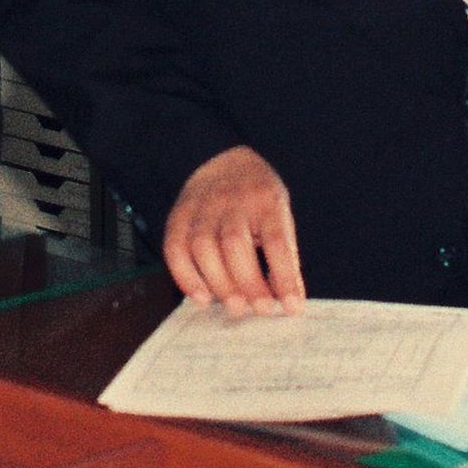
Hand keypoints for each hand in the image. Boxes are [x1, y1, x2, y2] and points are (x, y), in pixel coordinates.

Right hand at [165, 147, 304, 316]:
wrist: (221, 157)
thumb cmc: (256, 196)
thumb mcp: (279, 213)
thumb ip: (284, 254)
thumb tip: (289, 300)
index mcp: (265, 199)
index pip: (276, 240)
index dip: (284, 276)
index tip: (293, 306)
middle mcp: (231, 201)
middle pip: (235, 244)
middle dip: (248, 283)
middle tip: (261, 309)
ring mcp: (201, 207)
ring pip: (203, 248)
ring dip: (219, 283)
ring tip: (235, 306)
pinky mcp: (179, 216)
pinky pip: (175, 248)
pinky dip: (186, 278)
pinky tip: (202, 297)